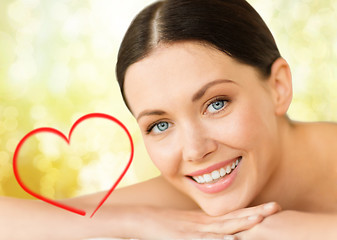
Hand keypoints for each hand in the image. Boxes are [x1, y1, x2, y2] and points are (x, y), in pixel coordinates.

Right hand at [130, 202, 280, 238]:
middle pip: (234, 218)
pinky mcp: (184, 237)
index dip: (252, 212)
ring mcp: (195, 230)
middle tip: (276, 206)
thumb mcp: (187, 227)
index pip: (234, 216)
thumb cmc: (165, 225)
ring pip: (222, 227)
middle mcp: (204, 224)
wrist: (143, 219)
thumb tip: (223, 237)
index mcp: (206, 221)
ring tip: (260, 217)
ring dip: (241, 223)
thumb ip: (204, 231)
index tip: (271, 208)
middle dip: (256, 213)